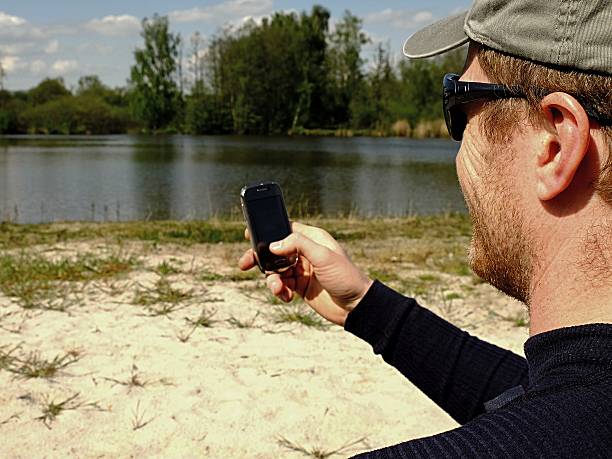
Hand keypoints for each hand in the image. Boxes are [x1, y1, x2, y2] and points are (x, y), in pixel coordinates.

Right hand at [238, 222, 372, 325]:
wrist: (356, 306)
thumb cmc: (346, 276)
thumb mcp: (323, 256)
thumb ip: (298, 244)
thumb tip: (273, 244)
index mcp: (312, 238)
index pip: (285, 228)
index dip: (267, 230)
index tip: (249, 234)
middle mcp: (305, 252)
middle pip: (274, 250)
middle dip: (259, 258)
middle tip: (244, 264)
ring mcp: (301, 270)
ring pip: (275, 270)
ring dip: (271, 279)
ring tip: (278, 288)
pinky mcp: (300, 286)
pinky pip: (281, 285)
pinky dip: (279, 291)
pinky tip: (286, 296)